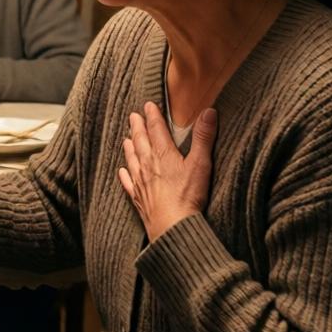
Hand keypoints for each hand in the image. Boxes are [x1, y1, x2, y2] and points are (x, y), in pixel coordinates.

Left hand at [118, 102, 217, 240]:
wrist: (172, 226)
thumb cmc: (188, 196)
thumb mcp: (200, 164)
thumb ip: (204, 137)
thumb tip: (209, 112)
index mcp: (163, 155)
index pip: (156, 129)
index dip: (152, 116)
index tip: (148, 105)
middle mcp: (147, 165)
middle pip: (140, 141)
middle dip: (137, 127)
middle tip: (133, 116)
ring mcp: (140, 182)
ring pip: (132, 159)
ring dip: (129, 147)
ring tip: (126, 139)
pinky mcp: (138, 198)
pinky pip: (128, 182)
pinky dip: (125, 174)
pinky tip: (122, 171)